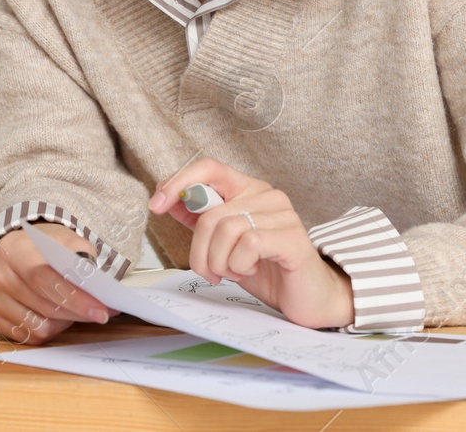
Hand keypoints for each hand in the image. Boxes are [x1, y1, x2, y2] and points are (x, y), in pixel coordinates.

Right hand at [0, 223, 113, 344]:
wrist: (17, 248)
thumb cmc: (43, 246)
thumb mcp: (67, 241)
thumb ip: (82, 262)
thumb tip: (99, 291)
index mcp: (13, 248)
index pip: (44, 279)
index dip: (74, 299)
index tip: (100, 311)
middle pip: (44, 306)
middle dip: (78, 313)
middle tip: (100, 312)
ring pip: (38, 326)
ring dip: (63, 322)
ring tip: (72, 309)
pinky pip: (27, 336)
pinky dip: (47, 329)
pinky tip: (54, 315)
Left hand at [149, 157, 353, 329]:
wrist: (308, 298)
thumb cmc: (267, 269)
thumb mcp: (224, 245)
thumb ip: (201, 221)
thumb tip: (168, 201)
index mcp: (248, 190)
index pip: (208, 167)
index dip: (178, 182)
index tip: (157, 205)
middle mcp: (266, 194)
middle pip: (210, 213)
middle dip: (199, 252)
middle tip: (209, 272)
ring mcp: (283, 213)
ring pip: (226, 229)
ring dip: (219, 262)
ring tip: (233, 272)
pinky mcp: (293, 237)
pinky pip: (248, 243)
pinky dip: (240, 264)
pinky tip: (252, 270)